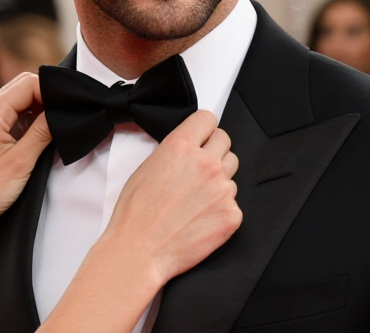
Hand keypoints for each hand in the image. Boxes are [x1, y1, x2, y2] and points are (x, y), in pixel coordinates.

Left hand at [0, 72, 51, 239]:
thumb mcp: (21, 162)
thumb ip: (43, 132)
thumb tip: (62, 111)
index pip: (29, 83)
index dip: (53, 91)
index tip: (70, 107)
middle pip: (24, 87)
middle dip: (47, 98)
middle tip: (65, 117)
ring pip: (19, 101)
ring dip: (39, 110)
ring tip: (55, 129)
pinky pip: (12, 115)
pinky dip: (28, 121)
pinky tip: (40, 137)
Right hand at [104, 111, 241, 284]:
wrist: (140, 250)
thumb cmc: (135, 213)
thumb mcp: (145, 167)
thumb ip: (173, 152)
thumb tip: (188, 150)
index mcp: (181, 146)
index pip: (208, 119)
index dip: (203, 128)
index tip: (201, 136)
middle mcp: (206, 163)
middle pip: (225, 141)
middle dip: (213, 151)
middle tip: (198, 168)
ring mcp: (222, 189)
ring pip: (231, 172)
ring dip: (217, 180)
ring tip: (195, 198)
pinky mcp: (232, 214)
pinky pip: (233, 202)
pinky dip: (220, 208)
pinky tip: (200, 218)